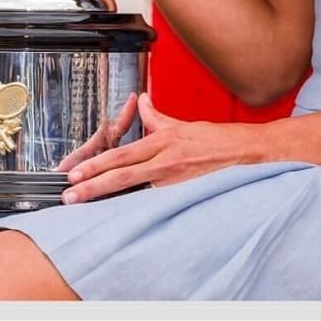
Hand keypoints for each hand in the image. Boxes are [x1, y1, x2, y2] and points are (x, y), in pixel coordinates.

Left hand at [59, 93, 261, 203]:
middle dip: (92, 185)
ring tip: (86, 206)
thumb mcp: (183, 124)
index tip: (74, 173)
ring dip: (109, 198)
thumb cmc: (218, 140)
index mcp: (162, 142)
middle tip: (69, 195)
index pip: (120, 154)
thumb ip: (157, 117)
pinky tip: (121, 218)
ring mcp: (176, 180)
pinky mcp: (186, 194)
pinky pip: (156, 202)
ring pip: (135, 191)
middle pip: (121, 174)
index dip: (95, 164)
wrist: (250, 153)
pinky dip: (137, 210)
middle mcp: (165, 161)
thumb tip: (141, 101)